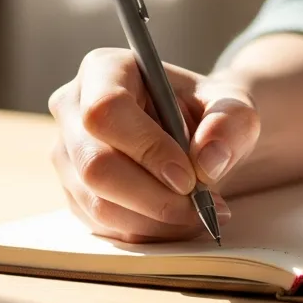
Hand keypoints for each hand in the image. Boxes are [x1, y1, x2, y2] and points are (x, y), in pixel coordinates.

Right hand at [49, 48, 259, 242]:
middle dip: (152, 197)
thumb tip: (207, 161)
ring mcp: (67, 154)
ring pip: (97, 203)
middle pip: (94, 164)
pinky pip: (102, 225)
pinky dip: (146, 232)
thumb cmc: (210, 114)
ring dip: (154, 220)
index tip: (188, 178)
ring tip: (199, 214)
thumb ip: (230, 125)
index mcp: (104, 70)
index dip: (146, 149)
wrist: (200, 136)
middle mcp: (73, 109)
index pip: (107, 110)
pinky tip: (178, 220)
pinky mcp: (73, 192)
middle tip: (200, 207)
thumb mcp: (234, 108)